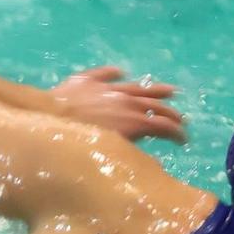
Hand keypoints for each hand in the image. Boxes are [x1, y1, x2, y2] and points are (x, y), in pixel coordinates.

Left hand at [50, 65, 185, 143]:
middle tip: (181, 118)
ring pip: (137, 86)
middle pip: (154, 105)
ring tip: (170, 90)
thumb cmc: (80, 141)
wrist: (50, 116)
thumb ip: (132, 154)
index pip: (162, 126)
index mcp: (133, 120)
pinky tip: (121, 71)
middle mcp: (125, 100)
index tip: (183, 139)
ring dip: (155, 89)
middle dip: (170, 113)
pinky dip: (114, 72)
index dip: (176, 133)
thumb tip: (151, 162)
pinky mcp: (87, 79)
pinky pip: (104, 73)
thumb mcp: (110, 152)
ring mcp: (107, 87)